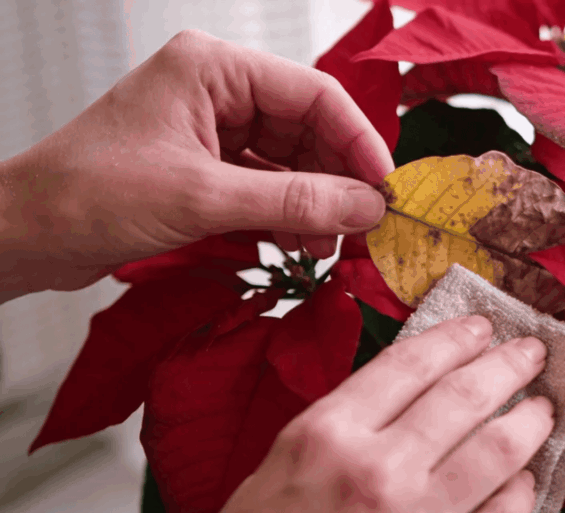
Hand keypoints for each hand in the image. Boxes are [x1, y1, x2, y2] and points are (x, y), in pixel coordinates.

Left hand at [0, 30, 392, 299]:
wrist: (26, 234)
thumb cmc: (89, 195)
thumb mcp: (203, 199)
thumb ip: (293, 203)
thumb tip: (365, 207)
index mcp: (213, 69)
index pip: (313, 95)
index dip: (358, 142)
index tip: (384, 188)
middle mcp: (217, 91)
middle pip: (307, 131)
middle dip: (337, 181)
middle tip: (364, 226)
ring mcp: (211, 130)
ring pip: (291, 164)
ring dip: (315, 206)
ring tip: (329, 246)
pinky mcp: (206, 168)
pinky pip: (267, 188)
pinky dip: (288, 217)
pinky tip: (301, 245)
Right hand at [184, 315, 554, 512]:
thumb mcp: (282, 462)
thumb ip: (348, 421)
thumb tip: (414, 387)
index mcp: (328, 434)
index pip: (411, 364)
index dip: (454, 338)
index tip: (479, 328)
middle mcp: (376, 471)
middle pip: (463, 396)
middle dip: (507, 365)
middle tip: (529, 352)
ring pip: (497, 450)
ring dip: (530, 421)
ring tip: (542, 408)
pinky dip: (521, 491)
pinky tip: (524, 477)